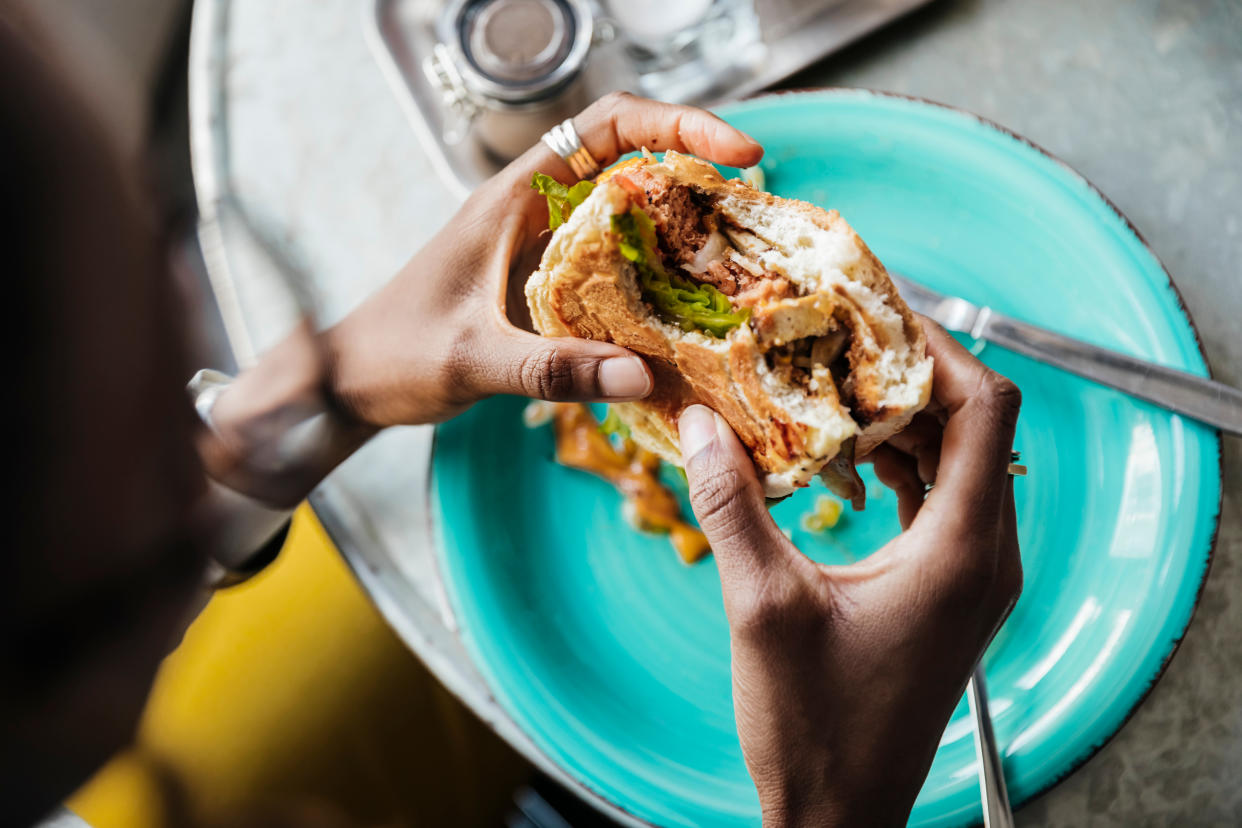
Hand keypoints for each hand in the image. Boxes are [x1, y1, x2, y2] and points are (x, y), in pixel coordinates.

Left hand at [204, 93, 762, 503]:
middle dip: (696, 173)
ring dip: (682, 226)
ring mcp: (544, 246)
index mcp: (514, 197)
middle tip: (753, 212)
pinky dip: (657, 275)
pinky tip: (688, 311)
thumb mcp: (470, 359)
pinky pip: (616, 264)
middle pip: (631, 160)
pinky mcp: (547, 284)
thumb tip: (642, 376)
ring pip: (628, 212)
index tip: (736, 153)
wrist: (349, 380)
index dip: (678, 124)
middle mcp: (535, 210)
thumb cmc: (395, 354)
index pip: (607, 125)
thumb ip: (550, 369)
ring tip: (738, 259)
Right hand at [677, 317, 1021, 826]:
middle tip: (837, 337)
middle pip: (973, 426)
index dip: (937, 346)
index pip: (984, 409)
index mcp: (961, 550)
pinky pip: (938, 501)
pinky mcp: (946, 592)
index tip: (876, 311)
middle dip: (907, 372)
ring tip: (829, 384)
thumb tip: (698, 422)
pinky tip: (839, 458)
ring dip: (898, 419)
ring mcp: (970, 576)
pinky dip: (896, 464)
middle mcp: (984, 556)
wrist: (840, 813)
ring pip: (955, 462)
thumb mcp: (762, 605)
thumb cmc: (816, 728)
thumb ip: (731, 503)